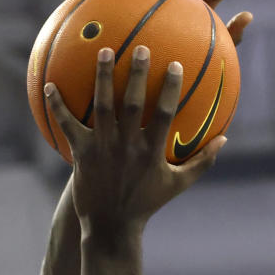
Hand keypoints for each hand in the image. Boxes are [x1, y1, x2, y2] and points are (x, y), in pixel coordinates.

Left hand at [44, 45, 226, 235]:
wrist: (111, 226)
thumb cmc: (146, 203)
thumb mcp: (177, 185)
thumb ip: (201, 162)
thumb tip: (224, 139)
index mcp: (151, 153)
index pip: (163, 115)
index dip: (169, 89)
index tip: (175, 65)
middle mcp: (126, 147)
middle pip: (131, 104)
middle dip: (136, 74)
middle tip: (140, 48)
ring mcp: (102, 148)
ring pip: (101, 106)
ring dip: (102, 77)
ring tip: (104, 50)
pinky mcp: (81, 153)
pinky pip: (67, 125)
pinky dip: (57, 106)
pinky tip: (51, 84)